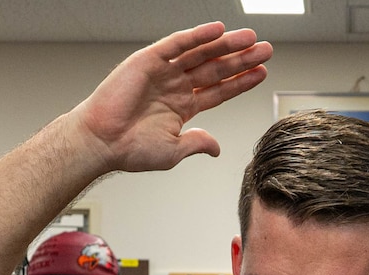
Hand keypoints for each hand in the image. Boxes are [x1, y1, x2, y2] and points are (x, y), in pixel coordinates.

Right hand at [71, 23, 272, 174]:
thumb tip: (216, 148)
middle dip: (241, 59)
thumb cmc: (130, 150)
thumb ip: (197, 143)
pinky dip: (198, 35)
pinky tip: (218, 30)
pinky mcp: (149, 60)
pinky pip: (178, 43)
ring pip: (202, 53)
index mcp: (182, 107)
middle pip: (216, 68)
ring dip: (226, 44)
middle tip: (266, 49)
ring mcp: (163, 72)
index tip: (262, 73)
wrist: (103, 142)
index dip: (240, 82)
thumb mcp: (173, 151)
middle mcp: (175, 86)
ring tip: (251, 38)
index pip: (219, 91)